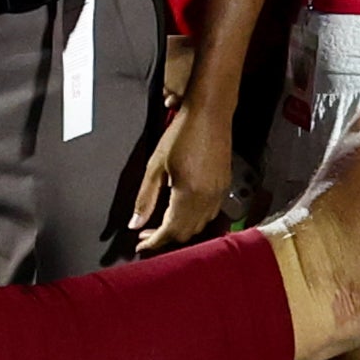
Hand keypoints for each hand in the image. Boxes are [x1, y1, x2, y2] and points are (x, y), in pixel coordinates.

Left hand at [133, 95, 231, 249]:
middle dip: (165, 238)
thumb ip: (145, 198)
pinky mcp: (224, 187)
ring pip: (199, 226)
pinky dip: (194, 219)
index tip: (141, 245)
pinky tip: (181, 210)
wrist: (210, 113)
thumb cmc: (182, 133)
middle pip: (186, 234)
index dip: (153, 242)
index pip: (170, 231)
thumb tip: (135, 223)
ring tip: (161, 223)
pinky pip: (209, 214)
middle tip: (146, 234)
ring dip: (180, 230)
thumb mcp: (155, 166)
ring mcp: (219, 194)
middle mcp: (207, 199)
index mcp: (189, 195)